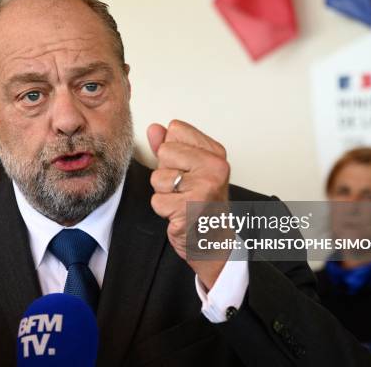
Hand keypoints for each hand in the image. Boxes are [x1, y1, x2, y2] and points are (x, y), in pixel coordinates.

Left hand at [148, 120, 229, 289]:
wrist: (214, 242)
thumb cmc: (203, 205)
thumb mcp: (190, 169)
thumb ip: (170, 146)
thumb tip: (154, 129)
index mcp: (215, 153)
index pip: (175, 129)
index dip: (173, 151)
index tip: (187, 169)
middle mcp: (214, 168)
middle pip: (164, 152)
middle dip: (166, 172)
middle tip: (184, 188)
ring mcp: (203, 188)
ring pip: (158, 177)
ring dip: (164, 193)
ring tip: (182, 200)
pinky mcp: (190, 209)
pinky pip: (157, 200)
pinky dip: (164, 210)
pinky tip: (180, 213)